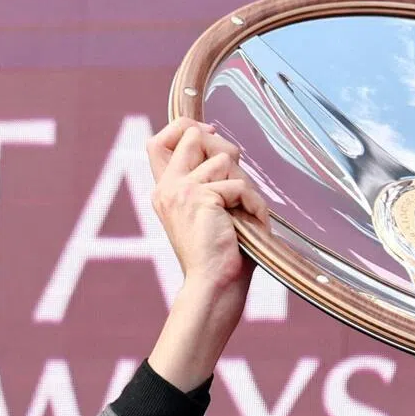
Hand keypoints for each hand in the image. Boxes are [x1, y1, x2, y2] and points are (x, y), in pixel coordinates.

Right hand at [144, 120, 270, 391]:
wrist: (213, 288)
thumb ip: (212, 184)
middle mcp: (168, 188)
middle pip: (192, 135)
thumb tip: (229, 151)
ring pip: (224, 159)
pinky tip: (255, 224)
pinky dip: (254, 205)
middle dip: (225, 148)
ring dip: (246, 185)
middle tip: (241, 180)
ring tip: (249, 213)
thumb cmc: (221, 258)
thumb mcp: (212, 215)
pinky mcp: (201, 198)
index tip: (210, 132)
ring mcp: (181, 191)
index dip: (186, 128)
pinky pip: (239, 185)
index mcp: (165, 192)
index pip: (159, 140)